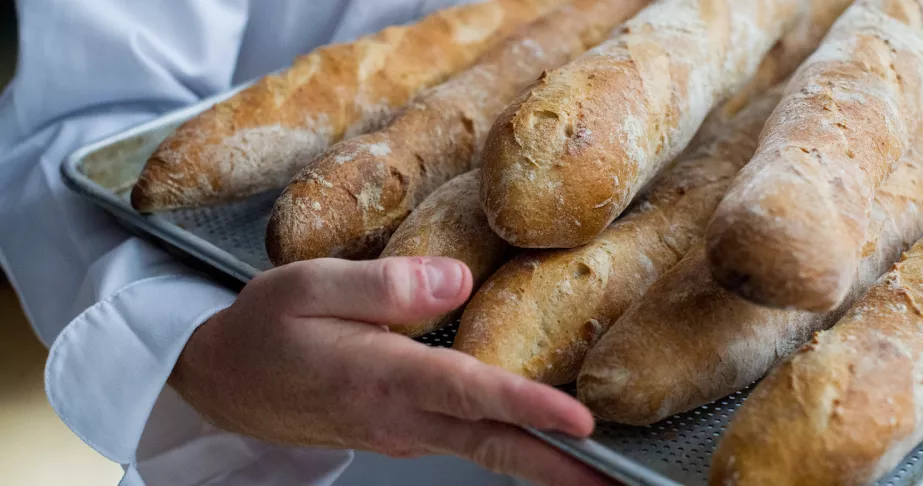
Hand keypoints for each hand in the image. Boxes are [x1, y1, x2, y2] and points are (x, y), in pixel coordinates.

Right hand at [169, 257, 610, 485]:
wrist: (222, 383)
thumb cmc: (262, 330)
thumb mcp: (307, 287)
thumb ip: (385, 286)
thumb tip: (459, 280)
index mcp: (380, 375)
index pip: (469, 393)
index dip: (528, 408)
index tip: (582, 425)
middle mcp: (399, 416)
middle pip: (492, 445)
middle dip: (558, 467)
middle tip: (614, 480)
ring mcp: (401, 433)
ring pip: (484, 450)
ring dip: (543, 462)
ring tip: (596, 469)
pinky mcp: (401, 432)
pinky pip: (465, 441)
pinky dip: (510, 445)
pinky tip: (540, 440)